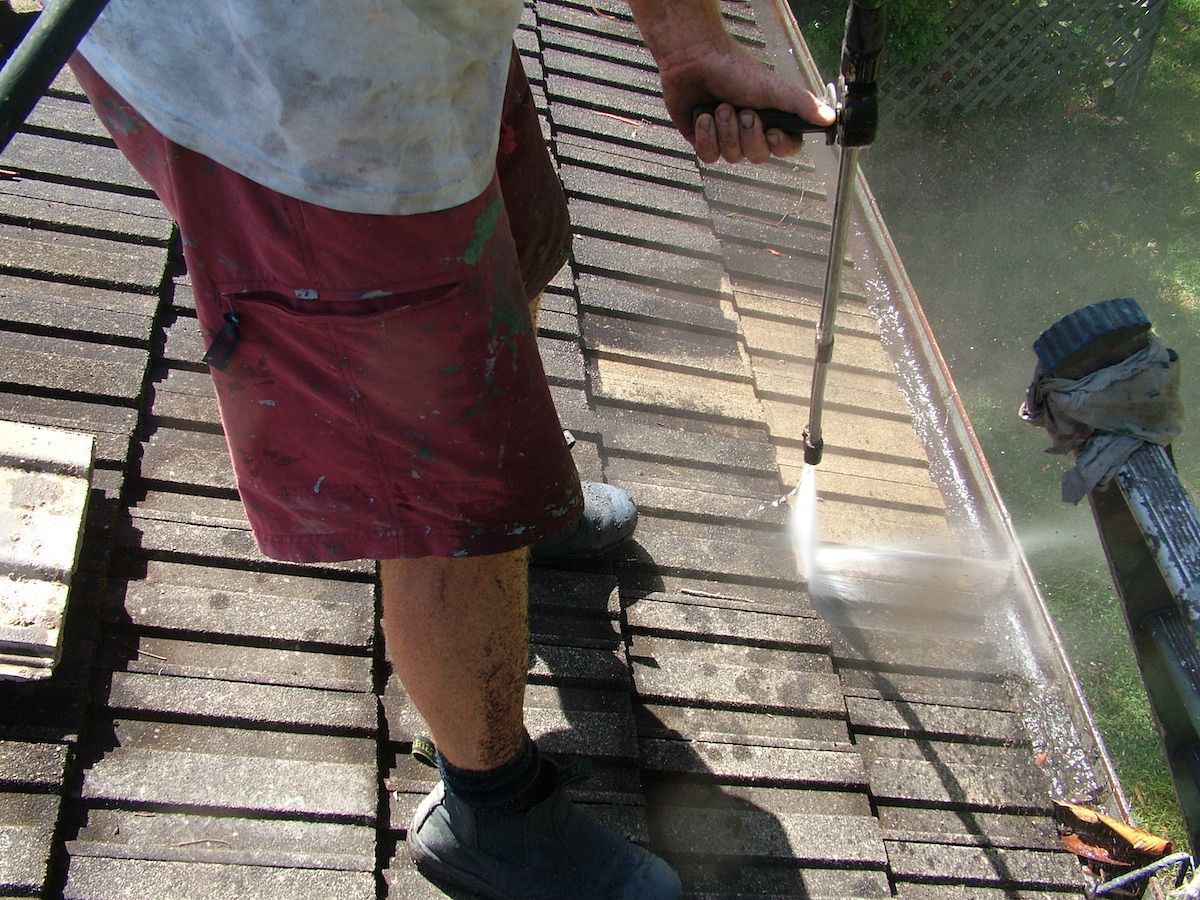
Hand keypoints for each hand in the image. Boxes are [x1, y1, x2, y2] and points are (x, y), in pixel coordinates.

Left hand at [662, 39, 834, 164]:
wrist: (693, 61)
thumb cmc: (732, 69)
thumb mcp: (773, 87)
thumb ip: (801, 104)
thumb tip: (830, 117)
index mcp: (772, 118)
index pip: (787, 147)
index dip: (780, 144)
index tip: (772, 131)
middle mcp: (751, 130)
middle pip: (758, 156)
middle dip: (746, 132)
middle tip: (741, 109)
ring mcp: (728, 138)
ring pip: (731, 157)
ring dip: (724, 129)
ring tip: (719, 106)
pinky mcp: (705, 141)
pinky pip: (709, 156)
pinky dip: (706, 135)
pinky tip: (703, 116)